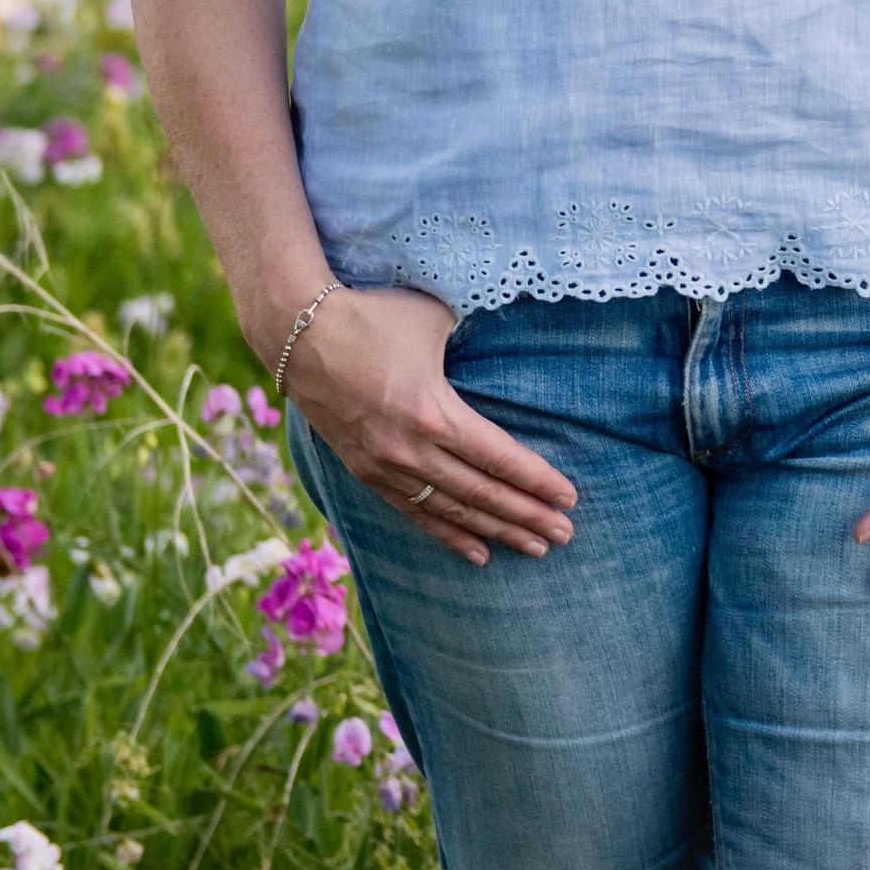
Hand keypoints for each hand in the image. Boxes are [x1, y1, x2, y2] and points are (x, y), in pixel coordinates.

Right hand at [279, 284, 576, 568]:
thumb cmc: (375, 317)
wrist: (299, 333)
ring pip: (451, 510)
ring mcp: (384, 466)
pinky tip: (478, 552)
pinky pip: (414, 512)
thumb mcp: (437, 320)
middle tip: (565, 535)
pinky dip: (448, 534)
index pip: (498, 458)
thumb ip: (474, 340)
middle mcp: (410, 449)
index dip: (537, 481)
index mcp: (433, 412)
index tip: (570, 498)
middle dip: (527, 516)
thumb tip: (507, 344)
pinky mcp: (365, 472)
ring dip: (496, 531)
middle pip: (481, 493)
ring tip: (535, 548)